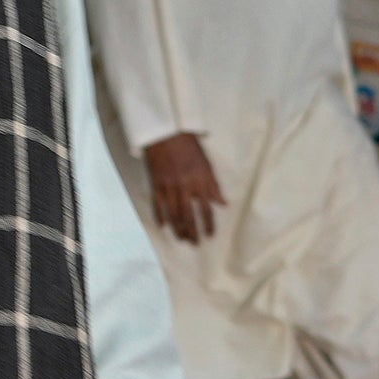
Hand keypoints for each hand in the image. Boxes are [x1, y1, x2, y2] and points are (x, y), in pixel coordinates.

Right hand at [142, 131, 225, 245]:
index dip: (208, 224)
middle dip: (192, 232)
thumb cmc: (189, 146)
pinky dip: (160, 216)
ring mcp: (169, 187)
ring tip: (181, 239)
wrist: (166, 133)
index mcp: (199, 181)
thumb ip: (214, 185)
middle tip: (195, 244)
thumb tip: (223, 203)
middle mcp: (184, 187)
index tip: (210, 235)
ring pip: (173, 214)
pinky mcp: (156, 184)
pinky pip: (158, 205)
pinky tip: (163, 226)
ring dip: (178, 229)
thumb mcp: (206, 164)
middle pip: (188, 216)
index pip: (206, 209)